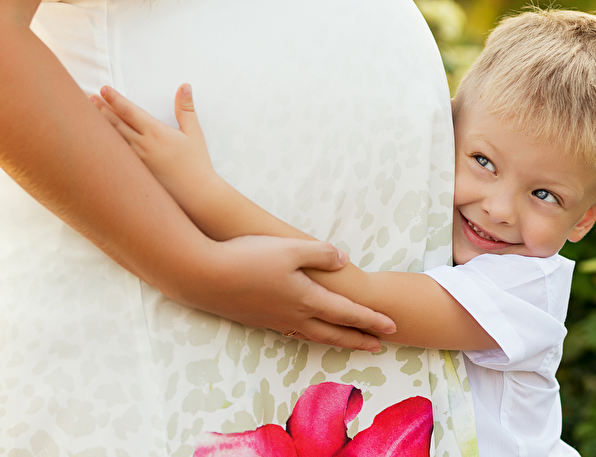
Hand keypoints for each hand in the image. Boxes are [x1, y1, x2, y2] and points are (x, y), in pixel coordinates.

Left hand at [91, 84, 215, 212]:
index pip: (129, 111)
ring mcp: (136, 160)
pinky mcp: (135, 172)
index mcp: (156, 132)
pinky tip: (100, 142)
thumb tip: (185, 87)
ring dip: (101, 126)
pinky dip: (106, 146)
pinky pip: (116, 156)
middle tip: (90, 98)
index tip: (104, 89)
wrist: (195, 193)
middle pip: (116, 123)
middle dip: (102, 109)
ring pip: (113, 139)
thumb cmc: (196, 163)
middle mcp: (142, 145)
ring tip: (89, 115)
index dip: (115, 99)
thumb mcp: (194, 133)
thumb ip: (186, 108)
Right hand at [185, 235, 395, 351]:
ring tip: (348, 342)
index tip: (392, 327)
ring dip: (336, 340)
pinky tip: (306, 331)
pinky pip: (293, 332)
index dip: (371, 320)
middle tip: (379, 346)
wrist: (203, 276)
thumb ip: (321, 253)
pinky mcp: (258, 319)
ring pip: (313, 335)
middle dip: (359, 339)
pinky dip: (310, 335)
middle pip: (334, 333)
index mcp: (306, 299)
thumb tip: (345, 261)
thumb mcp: (290, 248)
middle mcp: (294, 316)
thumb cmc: (248, 258)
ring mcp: (275, 320)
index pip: (347, 314)